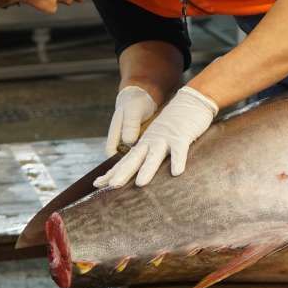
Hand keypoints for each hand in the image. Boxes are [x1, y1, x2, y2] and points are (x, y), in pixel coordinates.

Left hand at [94, 86, 218, 187]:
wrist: (190, 101)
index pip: (125, 160)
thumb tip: (140, 176)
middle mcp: (151, 141)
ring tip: (140, 183)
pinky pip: (179, 150)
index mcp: (144, 144)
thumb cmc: (175, 125)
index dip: (112, 172)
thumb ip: (150, 155)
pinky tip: (176, 172)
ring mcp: (166, 138)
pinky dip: (178, 160)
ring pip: (155, 155)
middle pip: (134, 159)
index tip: (97, 184)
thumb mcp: (158, 139)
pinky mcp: (182, 136)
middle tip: (111, 186)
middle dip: (123, 172)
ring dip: (147, 169)